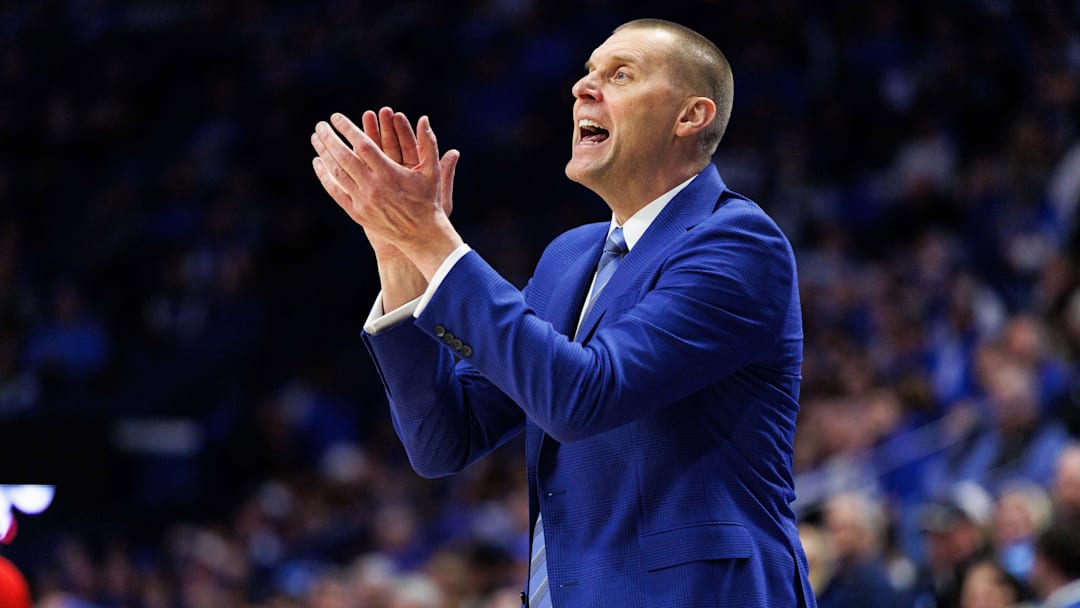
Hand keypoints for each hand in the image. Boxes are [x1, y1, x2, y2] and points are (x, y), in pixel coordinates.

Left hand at [311, 110, 460, 276]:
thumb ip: (428, 144)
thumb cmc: (428, 200)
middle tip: (320, 125)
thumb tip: (425, 118)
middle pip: (344, 157)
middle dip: (330, 139)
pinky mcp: (357, 213)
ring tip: (316, 138)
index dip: (348, 129)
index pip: (363, 145)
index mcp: (390, 174)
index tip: (336, 117)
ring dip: (324, 154)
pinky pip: (336, 192)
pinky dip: (325, 177)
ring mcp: (363, 201)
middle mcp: (373, 187)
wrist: (420, 235)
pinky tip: (318, 163)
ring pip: (337, 173)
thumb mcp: (432, 172)